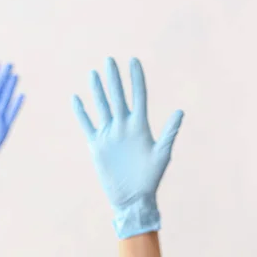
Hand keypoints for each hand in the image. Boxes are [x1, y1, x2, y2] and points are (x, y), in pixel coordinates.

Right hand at [72, 58, 183, 238]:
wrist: (132, 197)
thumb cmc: (151, 177)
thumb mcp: (162, 154)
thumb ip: (169, 132)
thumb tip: (180, 110)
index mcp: (140, 126)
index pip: (138, 96)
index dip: (136, 78)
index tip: (134, 60)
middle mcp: (123, 126)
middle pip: (118, 97)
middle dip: (114, 78)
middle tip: (109, 60)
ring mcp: (109, 134)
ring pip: (102, 106)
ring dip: (97, 90)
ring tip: (93, 73)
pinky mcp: (97, 145)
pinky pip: (87, 124)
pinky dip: (81, 112)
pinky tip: (76, 98)